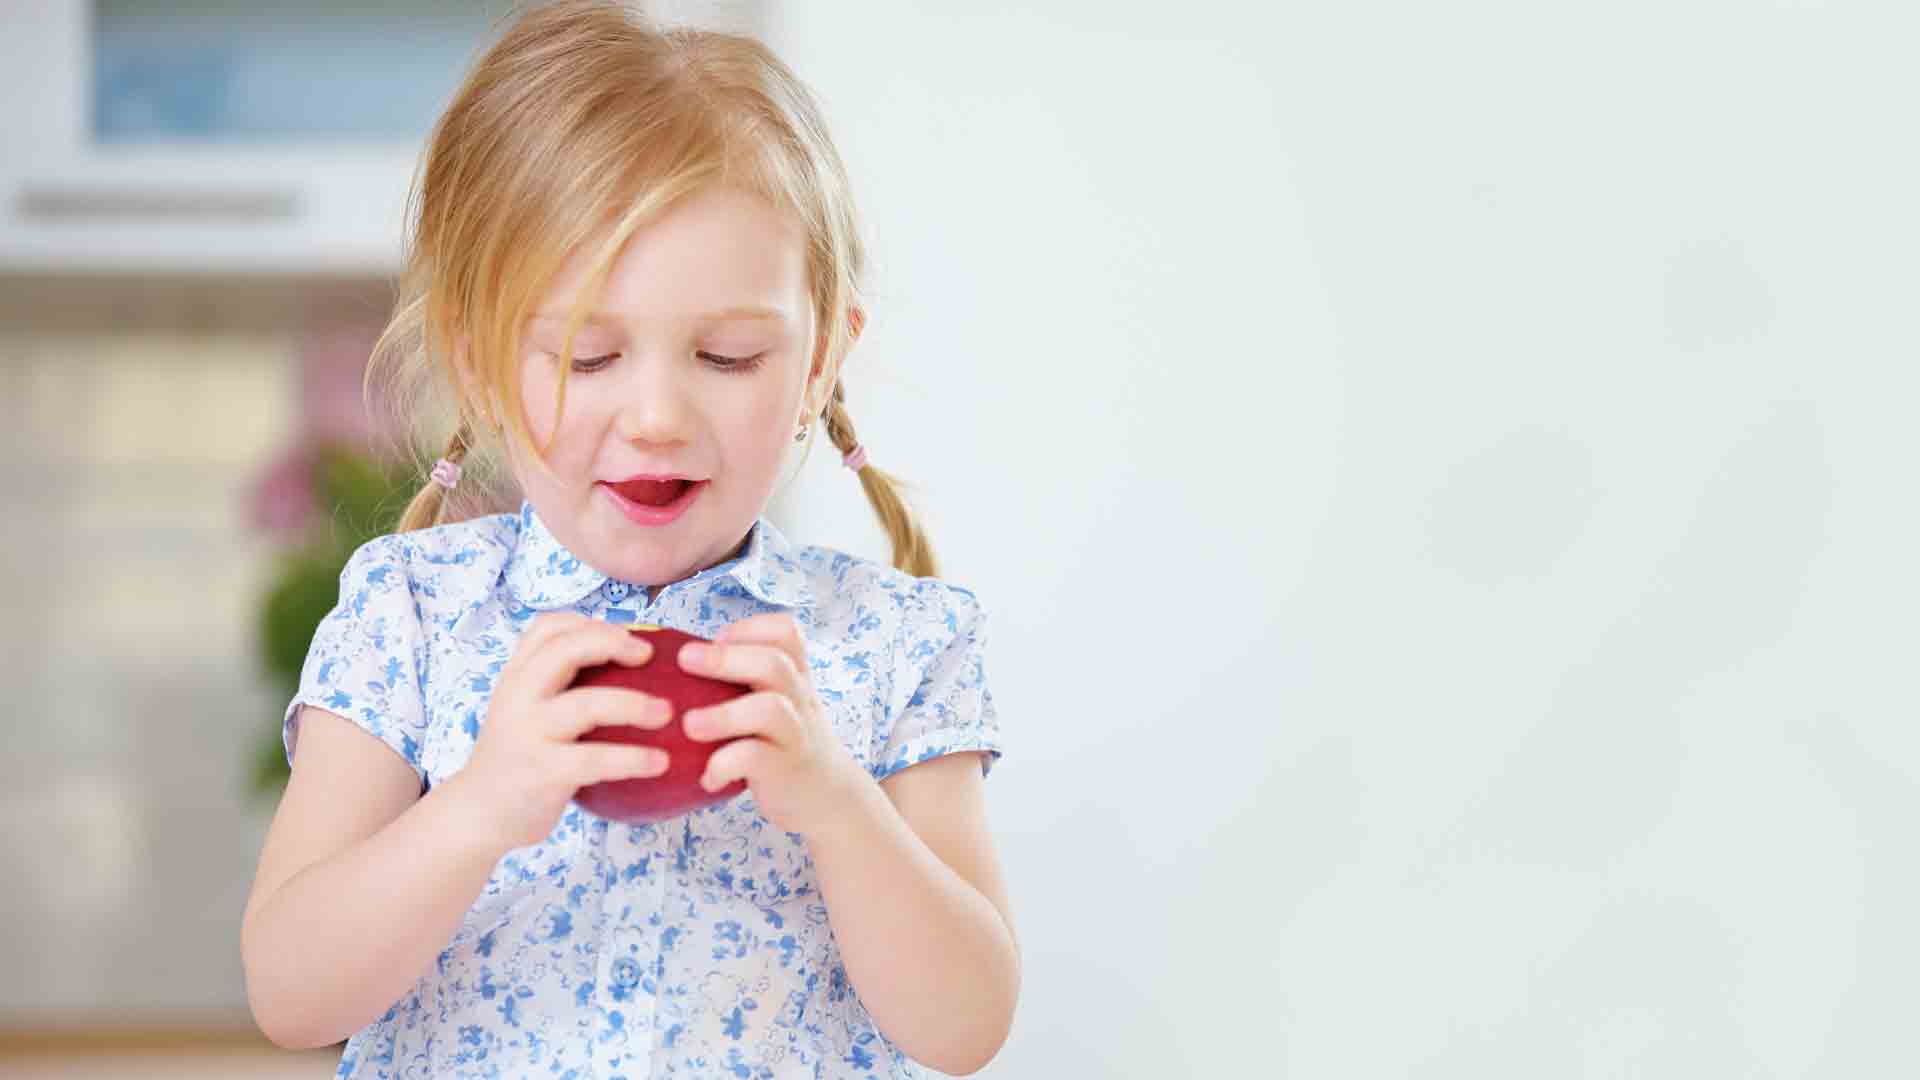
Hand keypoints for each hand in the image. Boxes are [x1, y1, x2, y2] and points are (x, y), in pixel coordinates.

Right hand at [452, 612, 673, 850]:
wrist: (478, 814)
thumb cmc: (518, 757)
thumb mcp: (526, 711)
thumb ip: (559, 686)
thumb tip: (633, 664)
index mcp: (516, 677)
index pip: (546, 627)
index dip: (590, 622)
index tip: (627, 633)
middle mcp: (518, 697)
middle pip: (564, 649)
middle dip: (611, 643)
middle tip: (649, 654)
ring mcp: (529, 733)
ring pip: (587, 704)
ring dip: (633, 705)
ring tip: (666, 712)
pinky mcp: (543, 772)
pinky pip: (595, 759)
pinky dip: (632, 758)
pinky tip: (660, 762)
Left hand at [677, 613, 871, 836]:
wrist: (827, 796)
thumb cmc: (782, 741)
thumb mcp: (778, 701)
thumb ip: (746, 678)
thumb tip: (678, 657)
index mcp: (794, 676)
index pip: (786, 632)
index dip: (749, 629)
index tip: (717, 639)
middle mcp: (799, 699)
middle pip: (774, 664)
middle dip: (726, 658)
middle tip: (685, 659)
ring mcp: (795, 734)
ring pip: (770, 710)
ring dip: (724, 714)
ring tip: (690, 725)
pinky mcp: (784, 770)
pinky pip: (757, 758)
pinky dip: (725, 764)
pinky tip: (707, 776)